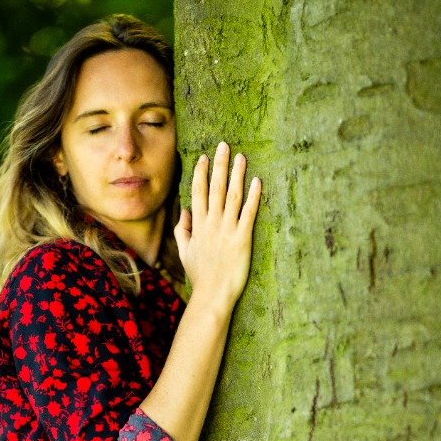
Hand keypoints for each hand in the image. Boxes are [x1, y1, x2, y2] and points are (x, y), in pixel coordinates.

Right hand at [174, 141, 260, 315]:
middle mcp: (211, 224)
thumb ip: (182, 231)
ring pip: (232, 196)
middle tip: (224, 145)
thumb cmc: (200, 276)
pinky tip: (257, 181)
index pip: (198, 192)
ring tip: (241, 156)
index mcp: (198, 226)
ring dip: (236, 174)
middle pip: (214, 188)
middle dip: (219, 165)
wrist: (213, 295)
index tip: (204, 156)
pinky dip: (254, 197)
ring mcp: (227, 230)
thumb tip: (185, 212)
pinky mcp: (242, 239)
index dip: (201, 173)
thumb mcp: (185, 253)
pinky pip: (249, 213)